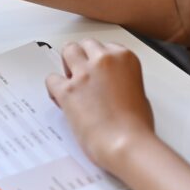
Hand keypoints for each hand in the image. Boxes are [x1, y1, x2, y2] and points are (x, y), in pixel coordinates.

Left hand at [45, 39, 155, 170]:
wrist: (126, 144)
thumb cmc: (136, 126)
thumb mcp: (138, 93)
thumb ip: (122, 80)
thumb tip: (110, 85)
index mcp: (125, 58)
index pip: (105, 47)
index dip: (99, 60)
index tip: (98, 71)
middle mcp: (104, 60)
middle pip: (86, 44)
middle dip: (83, 57)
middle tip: (83, 75)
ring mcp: (84, 73)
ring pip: (68, 51)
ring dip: (67, 64)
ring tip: (71, 81)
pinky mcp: (67, 90)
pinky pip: (51, 79)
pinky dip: (54, 88)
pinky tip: (61, 99)